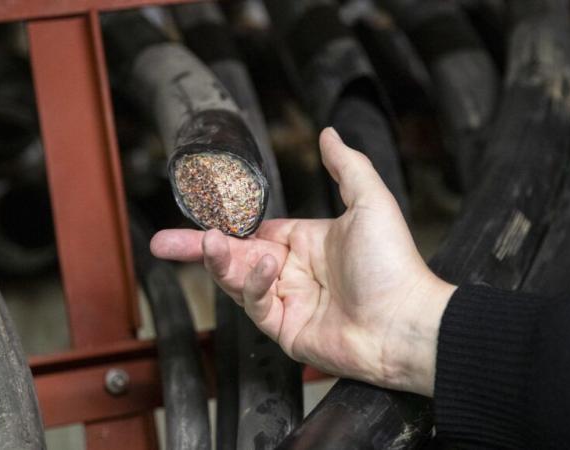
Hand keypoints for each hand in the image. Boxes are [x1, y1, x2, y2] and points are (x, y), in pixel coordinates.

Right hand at [150, 127, 455, 395]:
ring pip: (237, 280)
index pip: (253, 230)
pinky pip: (255, 304)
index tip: (201, 214)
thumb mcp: (370, 201)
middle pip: (233, 256)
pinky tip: (261, 267)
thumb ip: (345, 166)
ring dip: (221, 261)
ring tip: (209, 244)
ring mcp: (286, 300)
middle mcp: (291, 271)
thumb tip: (328, 133)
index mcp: (305, 241)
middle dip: (197, 248)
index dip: (226, 223)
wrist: (405, 322)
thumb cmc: (393, 265)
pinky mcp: (284, 328)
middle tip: (164, 242)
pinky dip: (251, 283)